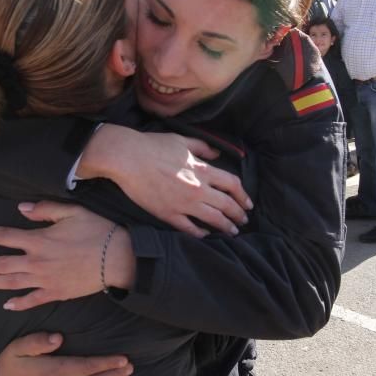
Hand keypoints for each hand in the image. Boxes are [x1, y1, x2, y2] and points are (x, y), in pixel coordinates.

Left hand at [0, 201, 133, 310]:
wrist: (117, 258)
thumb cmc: (96, 231)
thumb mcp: (71, 212)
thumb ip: (44, 210)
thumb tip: (21, 209)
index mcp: (39, 240)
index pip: (5, 237)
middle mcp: (37, 262)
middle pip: (3, 264)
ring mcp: (45, 280)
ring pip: (13, 283)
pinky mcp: (56, 293)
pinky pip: (32, 300)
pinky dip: (18, 303)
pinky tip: (7, 304)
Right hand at [78, 125, 250, 236]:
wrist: (127, 158)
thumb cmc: (153, 146)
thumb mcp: (182, 141)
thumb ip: (202, 147)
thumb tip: (217, 153)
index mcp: (202, 170)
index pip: (233, 185)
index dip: (244, 196)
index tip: (248, 204)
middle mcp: (197, 189)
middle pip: (227, 205)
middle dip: (238, 215)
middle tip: (243, 221)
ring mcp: (183, 204)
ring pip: (213, 219)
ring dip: (226, 227)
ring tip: (232, 232)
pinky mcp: (167, 214)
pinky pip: (189, 229)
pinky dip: (201, 233)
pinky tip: (206, 235)